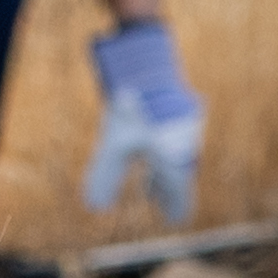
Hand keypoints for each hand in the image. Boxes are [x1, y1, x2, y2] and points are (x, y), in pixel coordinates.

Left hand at [81, 18, 204, 225]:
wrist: (144, 56)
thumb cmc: (132, 101)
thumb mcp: (115, 141)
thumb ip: (106, 173)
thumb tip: (94, 206)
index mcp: (176, 154)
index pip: (180, 187)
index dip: (178, 205)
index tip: (178, 221)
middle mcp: (183, 141)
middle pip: (179, 174)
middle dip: (171, 193)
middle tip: (169, 211)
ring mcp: (180, 124)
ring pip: (175, 156)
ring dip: (164, 175)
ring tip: (152, 189)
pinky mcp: (173, 109)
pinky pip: (171, 138)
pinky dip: (161, 152)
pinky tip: (148, 150)